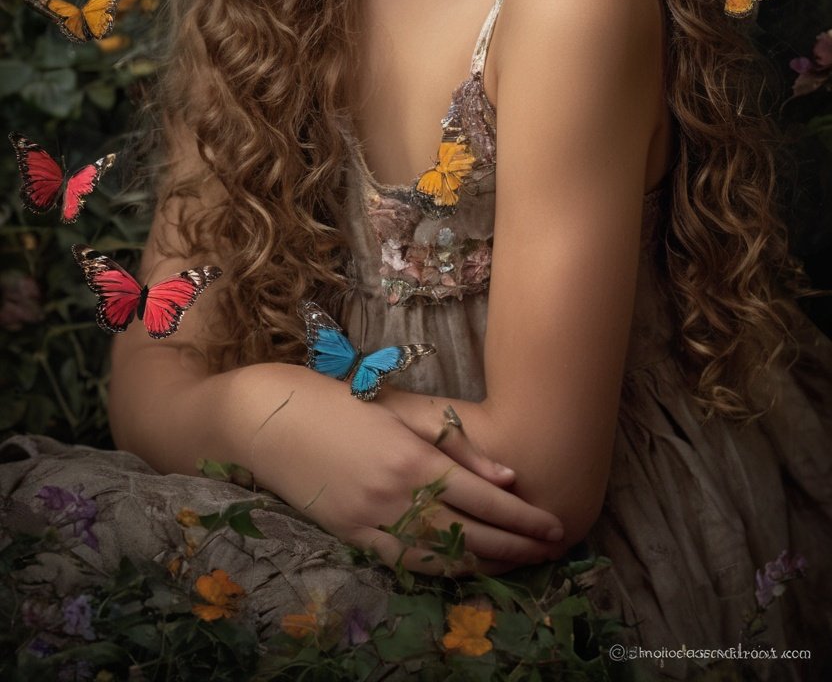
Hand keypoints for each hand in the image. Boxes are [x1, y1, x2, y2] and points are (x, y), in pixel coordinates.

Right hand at [242, 365, 564, 575]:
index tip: (555, 526)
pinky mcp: (349, 536)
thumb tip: (507, 476)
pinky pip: (405, 564)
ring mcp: (371, 521)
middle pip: (471, 533)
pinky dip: (442, 570)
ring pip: (442, 557)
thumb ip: (454, 441)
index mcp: (414, 457)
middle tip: (550, 550)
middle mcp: (397, 495)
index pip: (485, 499)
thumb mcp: (398, 408)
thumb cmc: (336, 399)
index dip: (524, 518)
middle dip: (516, 545)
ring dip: (486, 563)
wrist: (268, 419)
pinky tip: (465, 568)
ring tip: (519, 563)